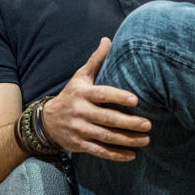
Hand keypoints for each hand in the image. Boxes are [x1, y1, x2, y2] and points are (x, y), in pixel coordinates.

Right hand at [41, 37, 151, 160]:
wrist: (46, 121)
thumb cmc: (71, 95)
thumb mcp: (80, 77)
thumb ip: (96, 60)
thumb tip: (108, 39)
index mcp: (83, 93)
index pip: (103, 95)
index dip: (119, 97)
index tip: (136, 101)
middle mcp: (80, 112)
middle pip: (107, 119)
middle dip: (129, 123)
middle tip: (148, 124)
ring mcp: (79, 130)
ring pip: (105, 137)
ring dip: (127, 140)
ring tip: (146, 140)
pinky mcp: (79, 144)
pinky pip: (99, 151)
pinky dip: (115, 155)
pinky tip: (131, 155)